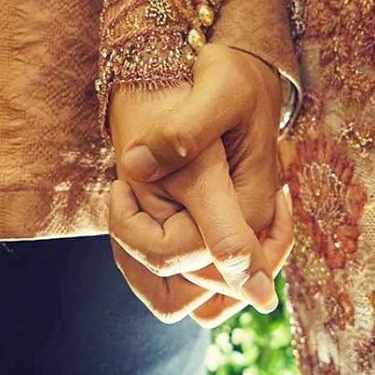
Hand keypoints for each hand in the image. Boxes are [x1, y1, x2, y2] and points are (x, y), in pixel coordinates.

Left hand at [108, 44, 285, 320]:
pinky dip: (155, 265)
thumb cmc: (234, 79)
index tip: (123, 182)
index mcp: (251, 206)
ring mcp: (240, 240)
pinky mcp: (225, 236)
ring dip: (145, 267)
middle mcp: (251, 234)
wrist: (245, 76)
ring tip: (134, 207)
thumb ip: (183, 132)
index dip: (135, 229)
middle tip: (128, 186)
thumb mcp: (215, 90)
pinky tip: (142, 217)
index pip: (183, 256)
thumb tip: (137, 168)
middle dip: (138, 247)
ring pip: (186, 298)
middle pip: (185, 289)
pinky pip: (188, 284)